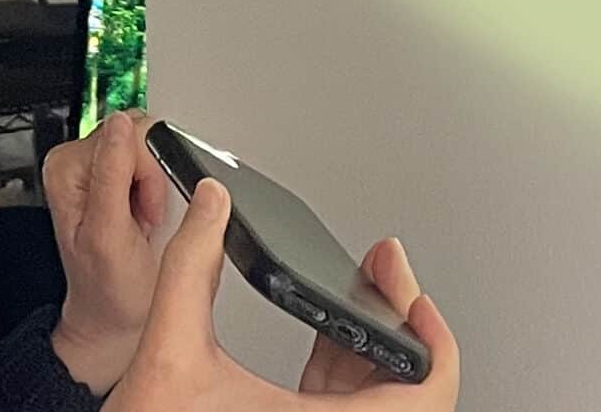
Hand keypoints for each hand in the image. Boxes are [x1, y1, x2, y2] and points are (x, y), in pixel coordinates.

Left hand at [44, 110, 168, 392]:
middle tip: (140, 219)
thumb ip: (112, 174)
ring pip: (150, 147)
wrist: (112, 314)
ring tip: (140, 220)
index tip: (140, 210)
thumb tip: (120, 124)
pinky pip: (154, 160)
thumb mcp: (110, 233)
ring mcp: (96, 165)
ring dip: (156, 187)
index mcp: (65, 167)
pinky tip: (142, 216)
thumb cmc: (109, 287)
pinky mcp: (116, 171)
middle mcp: (75, 160)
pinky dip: (157, 190)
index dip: (147, 176)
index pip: (126, 134)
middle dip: (152, 180)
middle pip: (139, 136)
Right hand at [106, 180, 459, 411]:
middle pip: (405, 391)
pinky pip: (342, 407)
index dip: (435, 342)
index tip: (414, 295)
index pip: (423, 397)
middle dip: (397, 319)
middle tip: (385, 270)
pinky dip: (344, 367)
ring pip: (374, 400)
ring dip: (372, 343)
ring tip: (363, 288)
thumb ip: (189, 271)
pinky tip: (326, 332)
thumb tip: (210, 209)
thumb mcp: (166, 350)